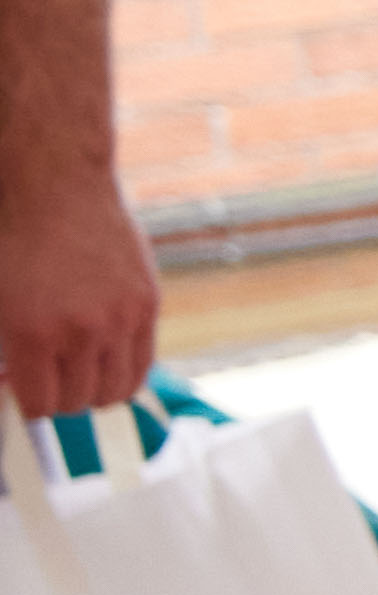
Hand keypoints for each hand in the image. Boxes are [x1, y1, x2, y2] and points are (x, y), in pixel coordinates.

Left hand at [0, 166, 158, 423]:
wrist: (53, 188)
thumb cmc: (12, 240)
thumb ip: (7, 351)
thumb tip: (16, 383)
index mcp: (33, 335)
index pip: (39, 406)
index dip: (27, 404)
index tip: (22, 388)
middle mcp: (82, 332)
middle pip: (79, 404)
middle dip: (59, 397)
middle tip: (47, 376)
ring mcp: (121, 318)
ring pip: (117, 392)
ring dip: (95, 390)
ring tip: (79, 370)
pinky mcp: (147, 303)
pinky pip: (144, 363)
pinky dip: (124, 371)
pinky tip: (104, 353)